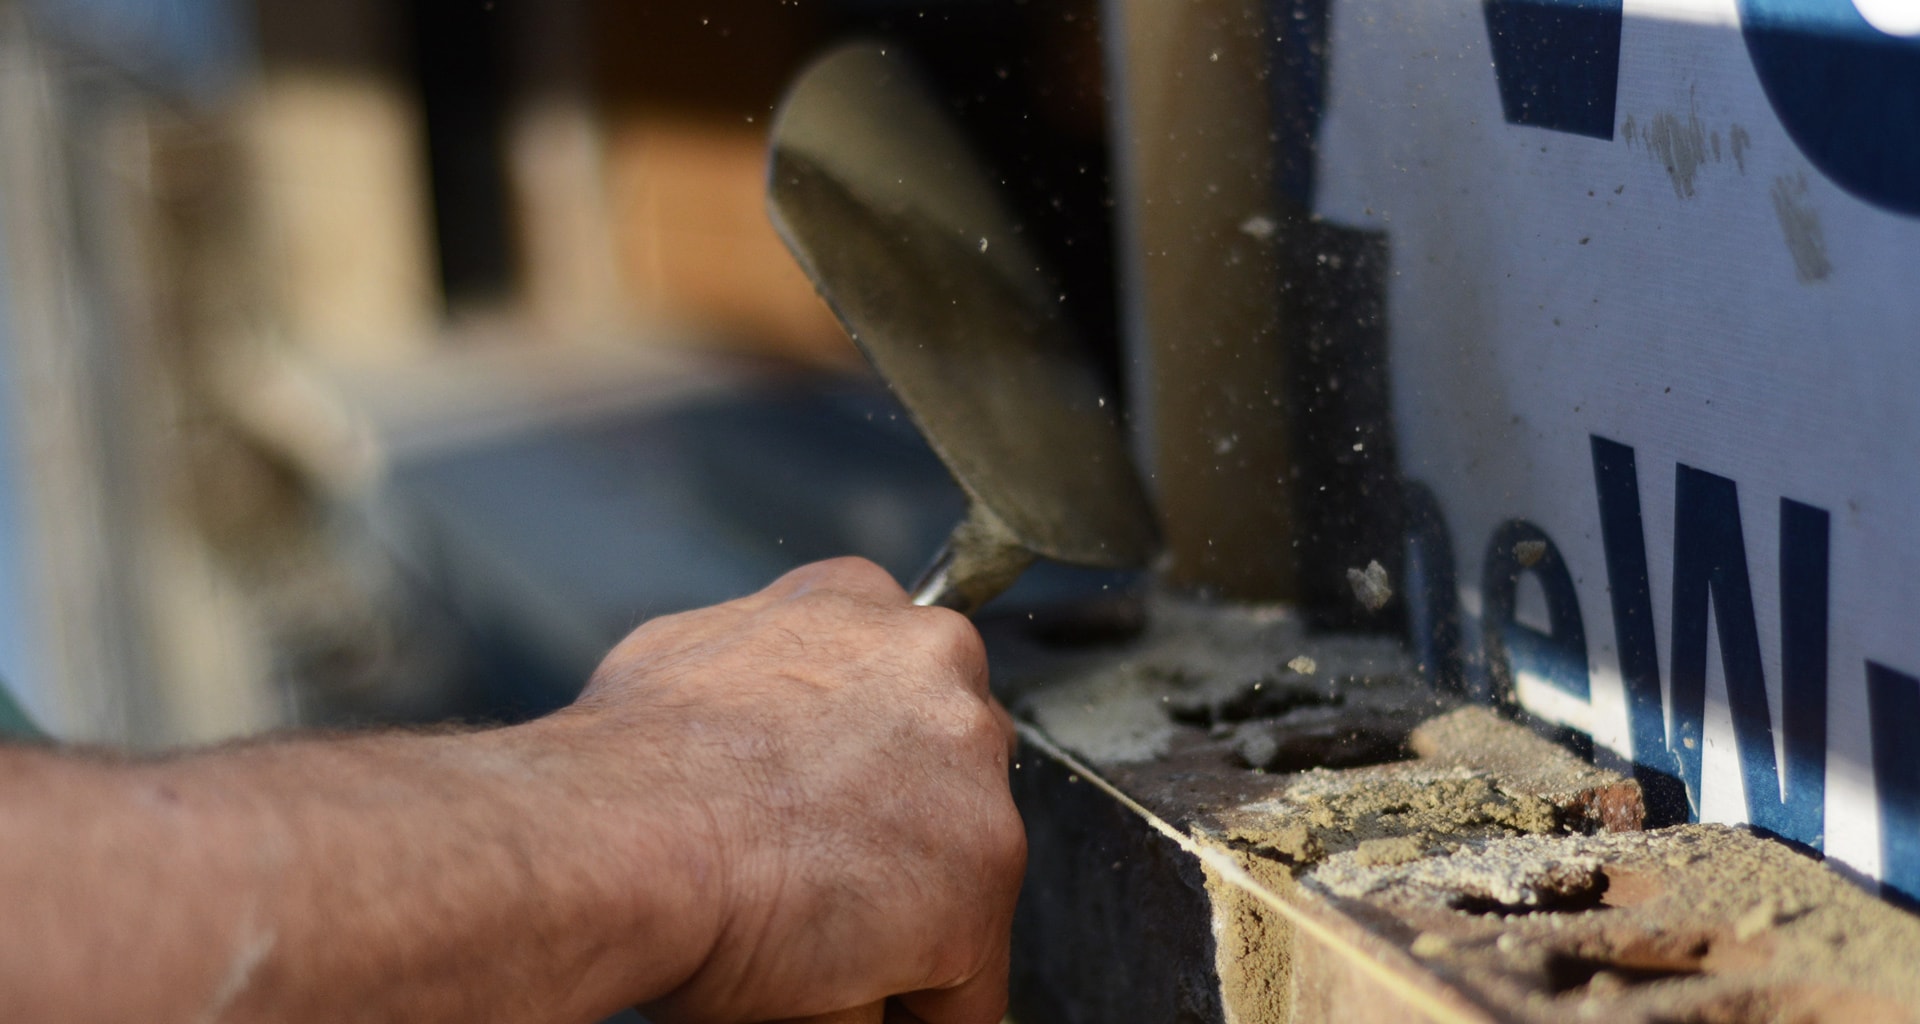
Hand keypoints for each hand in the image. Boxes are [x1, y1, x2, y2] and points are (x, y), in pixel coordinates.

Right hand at [558, 558, 1024, 1023]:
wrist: (618, 840)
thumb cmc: (624, 769)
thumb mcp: (680, 657)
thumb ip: (752, 664)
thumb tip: (750, 707)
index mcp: (860, 602)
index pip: (902, 681)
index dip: (865, 764)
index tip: (828, 808)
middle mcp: (937, 661)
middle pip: (951, 769)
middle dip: (902, 830)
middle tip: (814, 876)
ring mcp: (971, 767)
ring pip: (966, 872)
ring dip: (905, 913)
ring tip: (809, 935)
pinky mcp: (984, 876)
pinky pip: (967, 983)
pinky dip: (914, 1001)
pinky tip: (835, 990)